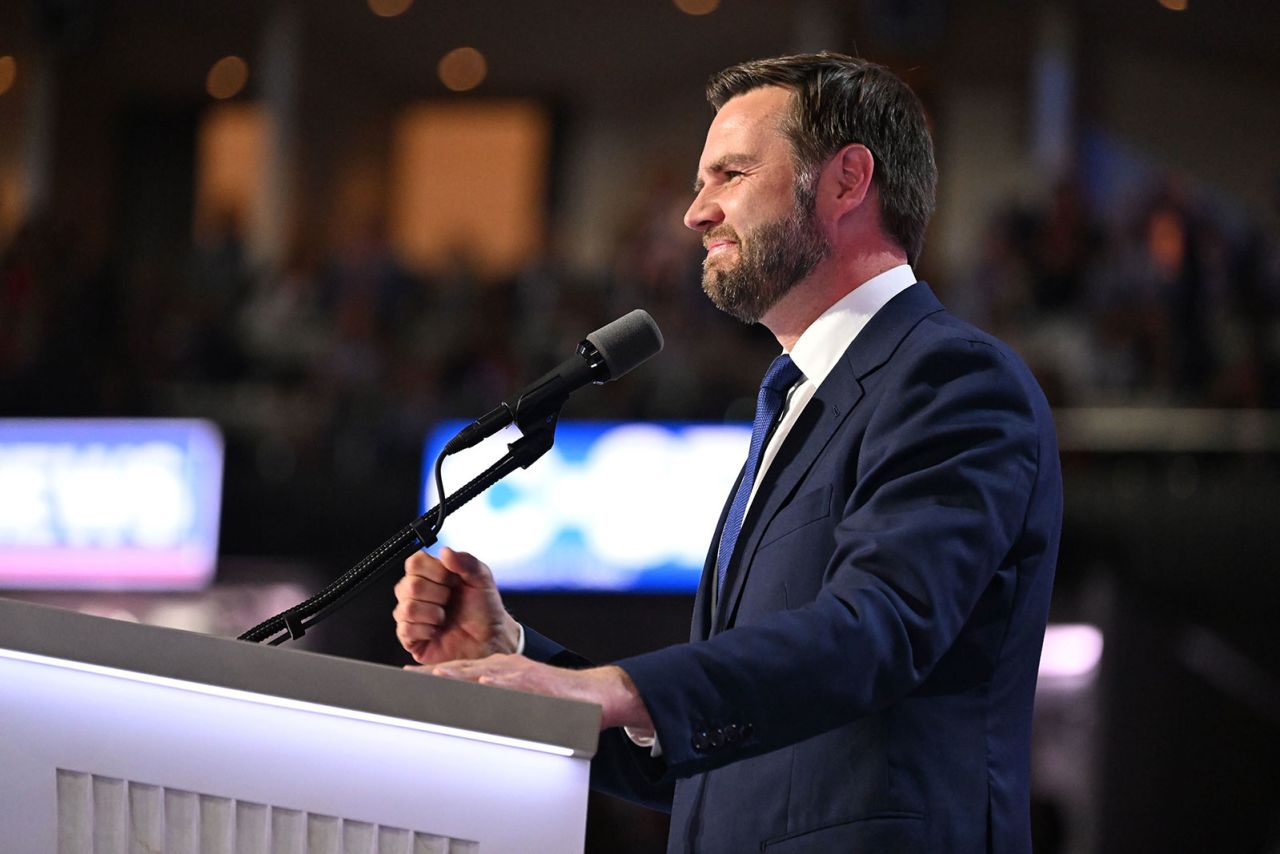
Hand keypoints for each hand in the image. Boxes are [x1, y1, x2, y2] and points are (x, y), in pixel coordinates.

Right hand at [393, 547, 519, 664]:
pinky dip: (427, 631)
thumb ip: (466, 561)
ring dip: (433, 614)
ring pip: (407, 608)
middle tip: (450, 601)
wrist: (489, 639)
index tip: (452, 580)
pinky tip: (437, 631)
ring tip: (445, 618)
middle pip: (408, 585)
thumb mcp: (482, 579)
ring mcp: (411, 615)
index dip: (434, 572)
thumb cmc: (484, 610)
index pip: (414, 562)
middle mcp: (417, 593)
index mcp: (431, 574)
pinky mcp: (409, 637)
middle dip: (437, 595)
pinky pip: (406, 629)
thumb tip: (445, 551)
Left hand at [413, 655, 653, 731]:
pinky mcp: (537, 683)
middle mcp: (505, 668)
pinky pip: (513, 685)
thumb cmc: (559, 700)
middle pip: (461, 670)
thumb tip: (470, 718)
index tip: (405, 680)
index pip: (458, 672)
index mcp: (498, 672)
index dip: (431, 676)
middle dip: (432, 675)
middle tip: (405, 680)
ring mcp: (520, 674)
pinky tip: (483, 686)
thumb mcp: (519, 698)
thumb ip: (495, 703)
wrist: (597, 694)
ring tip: (432, 679)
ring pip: (482, 674)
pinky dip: (497, 685)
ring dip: (457, 677)